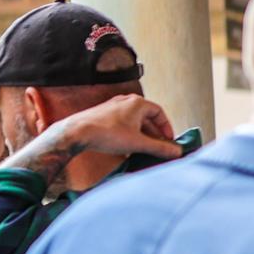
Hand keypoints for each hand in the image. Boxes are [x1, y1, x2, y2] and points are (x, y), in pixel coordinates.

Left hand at [62, 94, 179, 159]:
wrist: (76, 133)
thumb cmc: (106, 134)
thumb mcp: (138, 143)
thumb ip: (160, 148)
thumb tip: (176, 152)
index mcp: (137, 103)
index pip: (159, 113)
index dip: (166, 127)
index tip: (169, 140)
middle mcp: (126, 101)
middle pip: (147, 117)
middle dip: (154, 133)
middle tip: (159, 147)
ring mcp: (113, 107)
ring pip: (134, 121)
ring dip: (142, 134)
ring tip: (144, 148)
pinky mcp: (103, 115)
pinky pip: (123, 123)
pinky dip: (129, 133)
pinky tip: (127, 146)